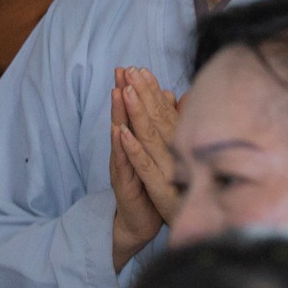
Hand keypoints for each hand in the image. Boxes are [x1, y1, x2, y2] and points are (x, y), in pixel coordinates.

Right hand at [108, 69, 173, 270]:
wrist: (141, 221)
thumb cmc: (152, 186)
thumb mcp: (161, 156)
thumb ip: (162, 128)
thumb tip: (170, 99)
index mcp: (140, 143)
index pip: (139, 112)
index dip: (137, 90)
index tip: (137, 66)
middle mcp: (130, 151)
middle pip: (126, 118)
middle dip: (124, 92)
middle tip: (121, 69)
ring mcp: (125, 166)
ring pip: (121, 136)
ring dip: (118, 113)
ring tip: (116, 91)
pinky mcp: (125, 183)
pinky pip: (124, 163)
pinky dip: (122, 147)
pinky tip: (119, 132)